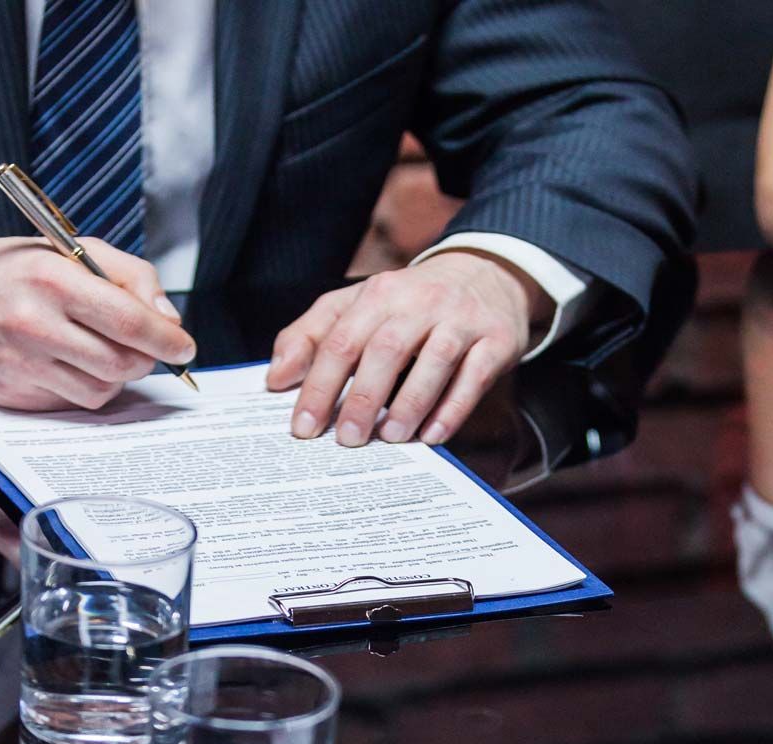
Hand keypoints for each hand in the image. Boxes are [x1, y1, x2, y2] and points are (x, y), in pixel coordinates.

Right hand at [0, 237, 193, 409]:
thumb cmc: (18, 271)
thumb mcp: (73, 250)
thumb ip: (131, 277)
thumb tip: (168, 320)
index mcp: (53, 279)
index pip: (129, 321)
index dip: (166, 339)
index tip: (184, 346)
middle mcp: (34, 323)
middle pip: (121, 363)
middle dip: (146, 359)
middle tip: (145, 347)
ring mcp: (20, 364)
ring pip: (101, 390)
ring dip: (116, 376)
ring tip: (101, 350)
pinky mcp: (12, 393)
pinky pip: (72, 403)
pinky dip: (85, 387)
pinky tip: (71, 364)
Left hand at [266, 252, 551, 445]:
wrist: (485, 275)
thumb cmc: (409, 302)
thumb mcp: (357, 306)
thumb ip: (311, 335)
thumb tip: (276, 378)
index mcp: (378, 293)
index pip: (341, 341)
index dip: (319, 386)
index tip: (304, 427)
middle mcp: (420, 301)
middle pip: (386, 350)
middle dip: (363, 399)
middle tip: (347, 439)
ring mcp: (461, 319)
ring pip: (435, 361)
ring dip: (409, 405)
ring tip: (390, 438)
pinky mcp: (496, 339)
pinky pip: (475, 377)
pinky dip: (452, 409)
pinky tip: (432, 435)